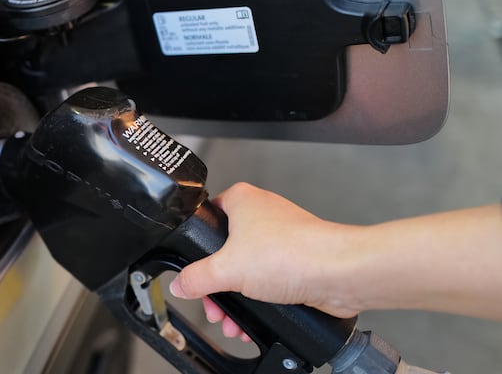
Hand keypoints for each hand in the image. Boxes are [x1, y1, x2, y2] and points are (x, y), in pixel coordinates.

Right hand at [169, 182, 362, 337]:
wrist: (338, 273)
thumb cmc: (293, 253)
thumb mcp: (227, 270)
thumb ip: (197, 278)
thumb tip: (181, 284)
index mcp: (242, 199)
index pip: (206, 215)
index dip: (197, 246)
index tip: (194, 269)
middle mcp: (262, 213)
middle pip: (225, 250)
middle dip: (217, 284)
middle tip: (213, 302)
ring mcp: (281, 236)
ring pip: (247, 268)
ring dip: (237, 298)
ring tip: (233, 319)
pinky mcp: (296, 258)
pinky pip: (268, 279)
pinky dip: (258, 299)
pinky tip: (253, 318)